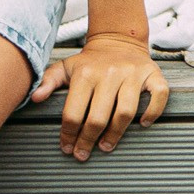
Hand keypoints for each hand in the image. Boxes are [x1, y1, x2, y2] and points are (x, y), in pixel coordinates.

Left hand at [32, 31, 166, 160]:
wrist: (118, 40)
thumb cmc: (90, 61)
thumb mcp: (65, 67)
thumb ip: (48, 81)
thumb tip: (35, 97)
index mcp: (86, 74)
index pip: (74, 112)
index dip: (68, 134)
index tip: (67, 148)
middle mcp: (110, 73)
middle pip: (98, 117)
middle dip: (88, 140)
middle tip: (83, 153)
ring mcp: (133, 74)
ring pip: (125, 111)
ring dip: (115, 134)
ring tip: (106, 145)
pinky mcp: (153, 74)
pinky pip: (158, 95)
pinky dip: (153, 112)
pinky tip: (143, 124)